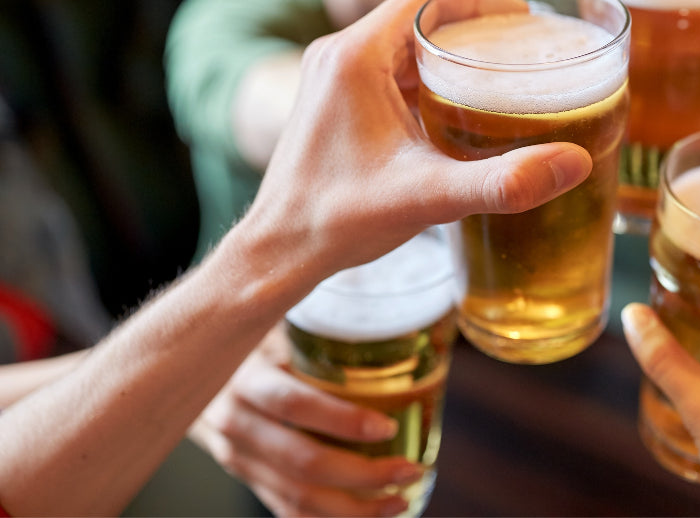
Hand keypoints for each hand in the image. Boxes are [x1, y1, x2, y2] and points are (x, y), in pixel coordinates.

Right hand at [191, 325, 419, 516]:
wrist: (183, 370)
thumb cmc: (247, 339)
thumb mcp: (272, 325)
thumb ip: (316, 328)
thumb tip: (384, 309)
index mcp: (247, 379)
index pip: (296, 405)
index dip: (344, 421)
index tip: (388, 426)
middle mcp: (236, 424)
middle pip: (303, 463)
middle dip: (363, 474)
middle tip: (410, 469)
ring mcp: (236, 458)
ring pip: (296, 498)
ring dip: (353, 510)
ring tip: (399, 501)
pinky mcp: (244, 478)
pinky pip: (285, 510)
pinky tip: (365, 516)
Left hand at [239, 0, 594, 287]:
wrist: (278, 251)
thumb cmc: (337, 219)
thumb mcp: (428, 197)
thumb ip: (502, 181)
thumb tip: (572, 163)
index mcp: (355, 57)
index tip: (523, 14)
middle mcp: (339, 56)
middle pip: (417, 14)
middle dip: (473, 22)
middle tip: (524, 43)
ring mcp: (335, 78)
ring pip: (403, 42)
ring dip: (450, 49)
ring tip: (503, 68)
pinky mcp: (337, 102)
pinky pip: (390, 69)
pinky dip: (429, 74)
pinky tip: (463, 106)